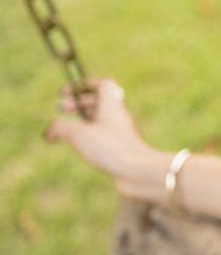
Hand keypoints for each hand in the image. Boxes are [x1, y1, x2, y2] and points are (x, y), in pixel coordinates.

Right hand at [46, 78, 165, 195]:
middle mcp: (120, 114)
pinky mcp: (123, 146)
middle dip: (78, 103)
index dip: (83, 85)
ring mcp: (122, 130)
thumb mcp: (78, 134)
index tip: (65, 93)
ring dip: (83, 120)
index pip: (102, 84)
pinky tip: (80, 146)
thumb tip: (50, 131)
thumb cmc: (111, 147)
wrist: (137, 170)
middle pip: (99, 101)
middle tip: (60, 109)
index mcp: (113, 104)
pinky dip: (90, 135)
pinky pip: (105, 134)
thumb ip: (60, 127)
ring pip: (101, 118)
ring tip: (65, 130)